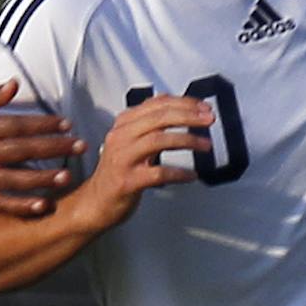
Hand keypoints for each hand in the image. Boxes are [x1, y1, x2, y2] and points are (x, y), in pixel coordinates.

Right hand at [0, 81, 84, 215]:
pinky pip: (0, 203)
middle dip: (55, 148)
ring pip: (16, 179)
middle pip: (24, 150)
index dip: (45, 123)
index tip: (67, 123)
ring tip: (68, 176)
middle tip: (81, 146)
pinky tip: (43, 205)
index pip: (19, 125)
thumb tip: (15, 84)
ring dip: (44, 178)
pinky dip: (22, 205)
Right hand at [69, 94, 215, 230]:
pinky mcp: (127, 181)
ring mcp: (123, 159)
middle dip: (188, 116)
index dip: (184, 102)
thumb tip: (182, 108)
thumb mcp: (132, 141)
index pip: (157, 104)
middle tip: (209, 120)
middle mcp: (121, 137)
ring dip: (187, 140)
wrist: (96, 202)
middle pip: (159, 118)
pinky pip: (158, 173)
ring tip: (205, 145)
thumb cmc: (119, 172)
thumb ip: (152, 124)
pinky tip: (192, 175)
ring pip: (158, 140)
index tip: (204, 107)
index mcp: (124, 123)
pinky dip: (179, 173)